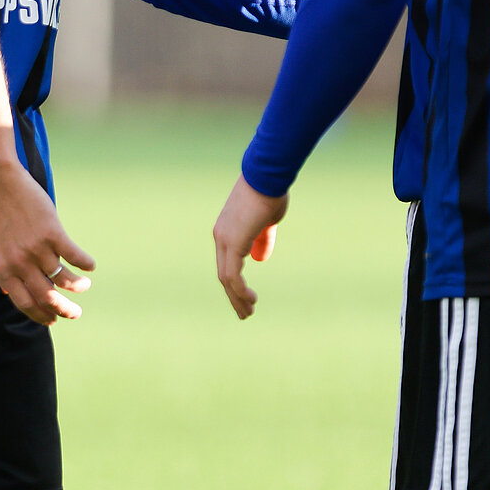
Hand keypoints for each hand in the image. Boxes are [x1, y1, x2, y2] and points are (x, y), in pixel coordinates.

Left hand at [0, 161, 94, 324]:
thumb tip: (5, 292)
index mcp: (1, 270)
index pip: (24, 303)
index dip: (41, 315)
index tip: (53, 319)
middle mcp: (20, 263)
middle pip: (48, 298)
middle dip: (64, 310)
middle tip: (75, 314)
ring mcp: (36, 248)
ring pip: (64, 279)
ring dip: (78, 287)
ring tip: (84, 286)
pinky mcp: (52, 232)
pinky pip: (74, 255)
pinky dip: (85, 264)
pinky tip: (89, 266)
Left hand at [212, 174, 287, 319]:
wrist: (266, 177)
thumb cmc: (269, 194)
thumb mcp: (266, 221)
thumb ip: (262, 239)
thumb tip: (260, 258)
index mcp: (226, 231)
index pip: (226, 263)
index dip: (235, 282)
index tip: (245, 297)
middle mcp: (221, 237)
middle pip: (223, 274)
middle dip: (234, 296)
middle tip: (244, 313)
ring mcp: (225, 240)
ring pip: (226, 278)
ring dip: (237, 298)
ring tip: (248, 312)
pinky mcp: (233, 243)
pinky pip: (232, 274)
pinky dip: (239, 290)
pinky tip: (250, 299)